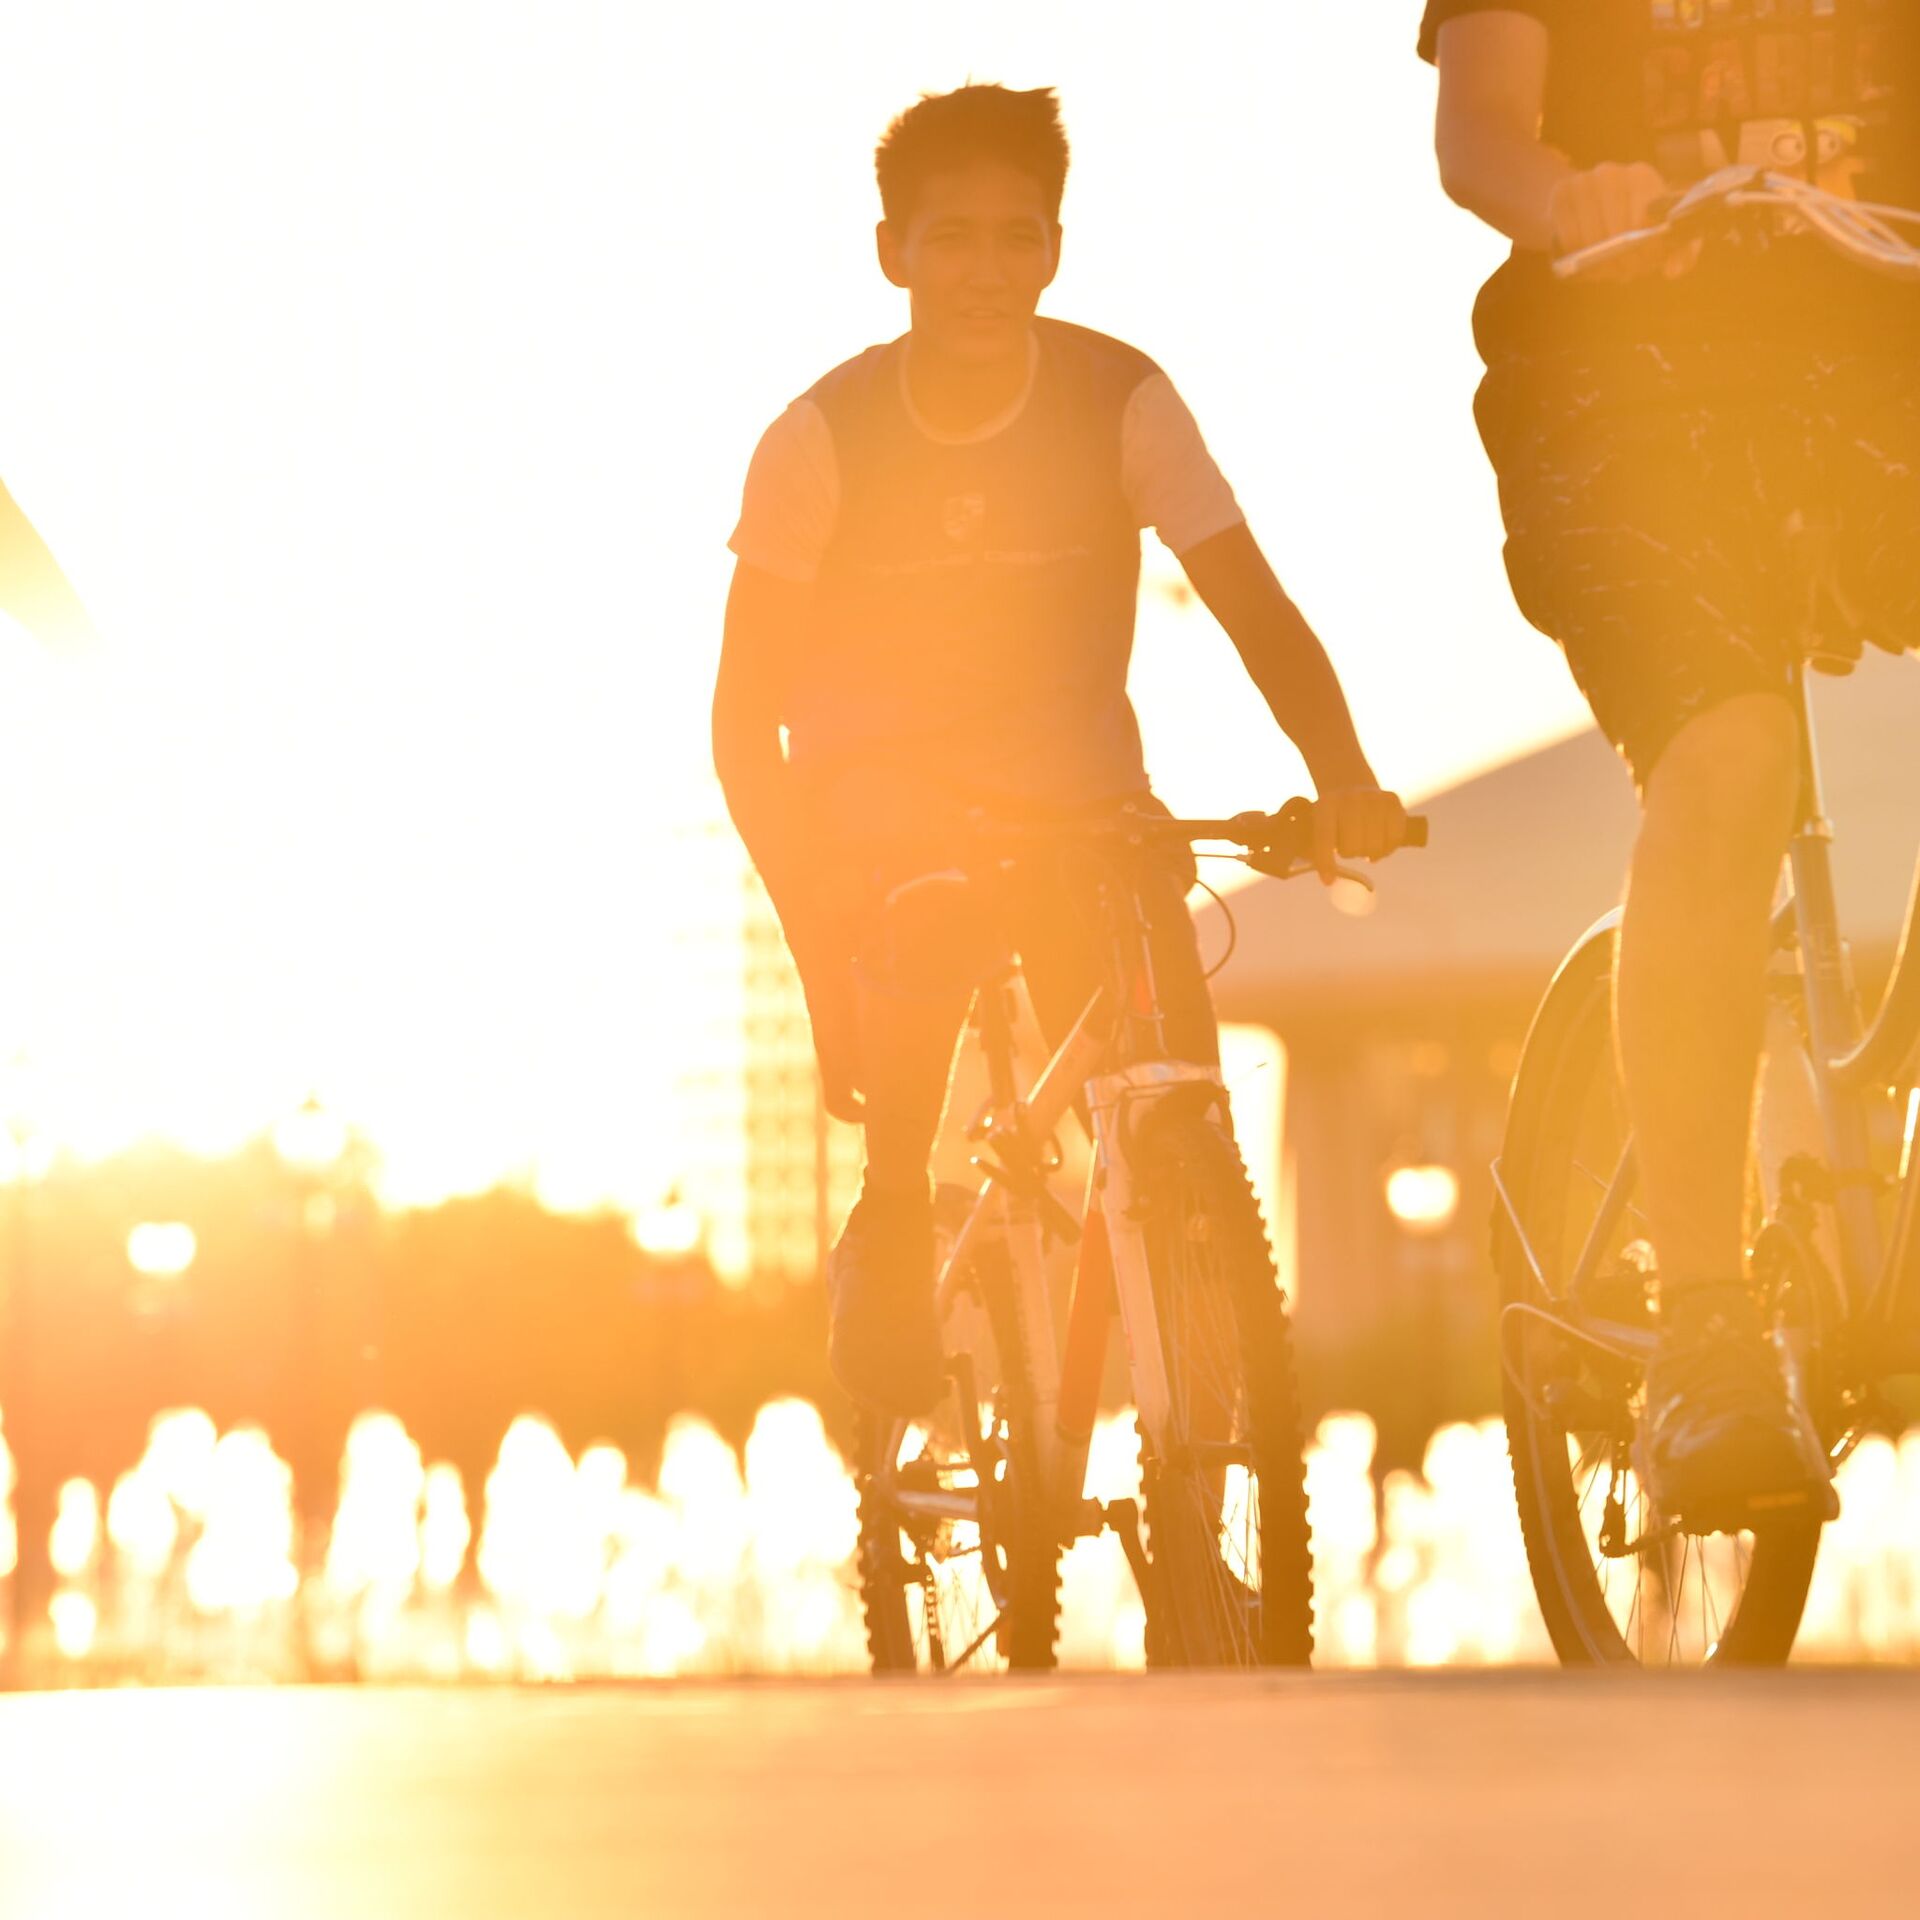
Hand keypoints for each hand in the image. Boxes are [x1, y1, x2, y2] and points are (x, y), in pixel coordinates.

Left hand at [1311, 786, 1409, 883]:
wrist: (1350, 784)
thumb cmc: (1332, 815)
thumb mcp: (1318, 824)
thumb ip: (1320, 849)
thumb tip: (1330, 881)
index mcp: (1326, 804)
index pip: (1325, 839)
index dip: (1326, 863)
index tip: (1328, 881)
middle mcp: (1350, 798)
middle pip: (1352, 847)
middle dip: (1350, 853)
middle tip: (1349, 847)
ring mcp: (1373, 798)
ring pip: (1374, 846)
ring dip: (1369, 853)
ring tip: (1365, 844)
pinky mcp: (1393, 800)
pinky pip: (1395, 838)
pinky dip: (1388, 848)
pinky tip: (1381, 844)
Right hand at [1550, 162, 1700, 281]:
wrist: (1578, 208)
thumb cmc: (1623, 224)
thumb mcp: (1656, 236)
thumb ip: (1678, 253)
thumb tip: (1674, 271)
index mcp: (1642, 177)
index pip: (1644, 217)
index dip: (1645, 248)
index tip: (1643, 264)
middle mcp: (1612, 174)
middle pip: (1617, 229)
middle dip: (1622, 259)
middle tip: (1623, 272)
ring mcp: (1584, 182)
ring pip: (1592, 236)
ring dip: (1597, 261)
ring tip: (1604, 268)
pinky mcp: (1560, 194)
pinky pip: (1569, 235)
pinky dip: (1576, 253)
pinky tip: (1581, 256)